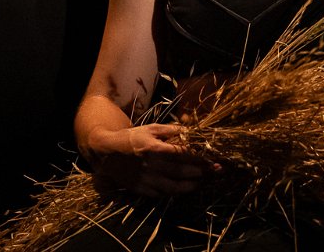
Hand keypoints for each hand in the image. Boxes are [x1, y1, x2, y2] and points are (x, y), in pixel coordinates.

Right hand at [84, 123, 212, 198]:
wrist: (108, 153)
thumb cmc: (132, 138)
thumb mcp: (150, 128)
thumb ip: (171, 130)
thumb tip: (190, 130)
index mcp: (155, 148)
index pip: (184, 154)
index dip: (201, 158)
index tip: (214, 160)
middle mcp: (153, 166)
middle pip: (183, 172)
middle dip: (202, 172)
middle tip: (216, 171)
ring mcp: (148, 180)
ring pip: (175, 188)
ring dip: (191, 186)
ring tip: (201, 182)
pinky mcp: (143, 190)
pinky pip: (163, 194)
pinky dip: (175, 192)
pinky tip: (183, 188)